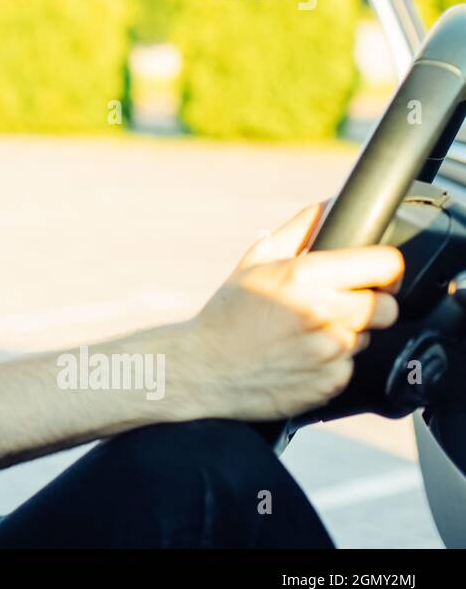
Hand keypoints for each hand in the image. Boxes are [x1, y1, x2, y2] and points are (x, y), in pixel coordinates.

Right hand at [179, 203, 403, 421]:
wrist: (202, 369)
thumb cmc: (228, 313)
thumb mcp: (256, 261)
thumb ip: (300, 228)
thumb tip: (331, 204)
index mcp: (305, 276)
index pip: (385, 265)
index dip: (385, 269)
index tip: (375, 274)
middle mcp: (322, 313)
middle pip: (387, 306)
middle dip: (369, 304)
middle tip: (335, 306)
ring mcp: (329, 352)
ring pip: (367, 337)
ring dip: (345, 334)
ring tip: (305, 334)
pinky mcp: (330, 384)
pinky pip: (349, 367)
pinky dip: (331, 364)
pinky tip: (300, 357)